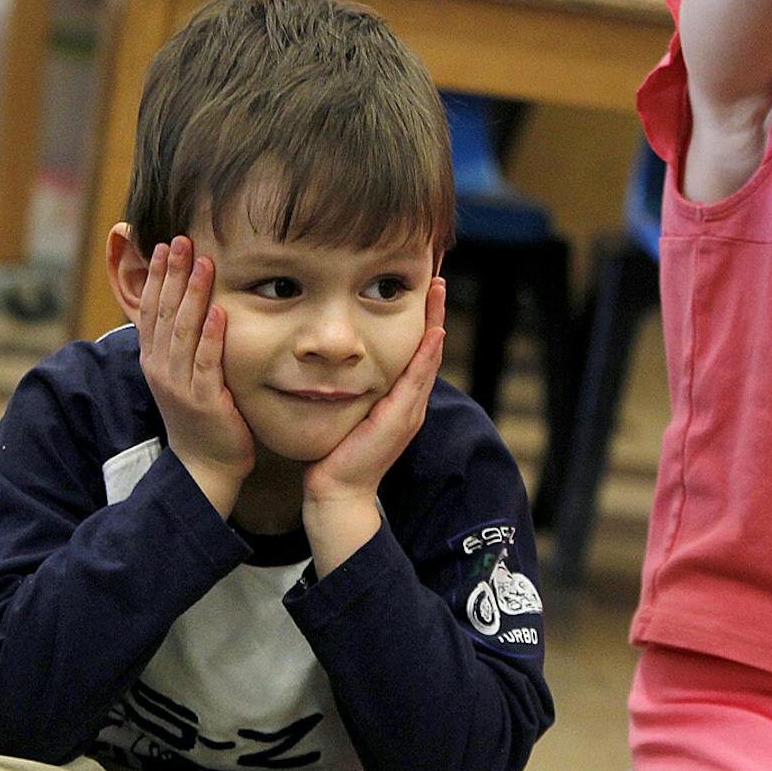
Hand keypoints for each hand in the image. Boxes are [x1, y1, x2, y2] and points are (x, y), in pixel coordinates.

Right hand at [137, 235, 254, 511]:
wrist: (204, 466)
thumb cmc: (199, 417)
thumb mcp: (180, 375)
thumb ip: (180, 343)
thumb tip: (186, 306)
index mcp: (153, 360)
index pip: (151, 309)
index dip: (157, 277)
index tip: (165, 245)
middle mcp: (160, 369)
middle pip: (164, 313)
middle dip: (172, 274)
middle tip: (181, 240)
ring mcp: (180, 386)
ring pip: (183, 332)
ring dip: (192, 295)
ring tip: (202, 263)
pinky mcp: (204, 401)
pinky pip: (207, 363)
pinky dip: (212, 336)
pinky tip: (219, 311)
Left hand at [302, 277, 446, 511]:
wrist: (336, 492)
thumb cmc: (335, 455)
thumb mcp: (346, 414)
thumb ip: (348, 391)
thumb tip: (333, 366)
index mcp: (398, 401)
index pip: (414, 352)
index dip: (421, 320)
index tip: (420, 290)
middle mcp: (409, 403)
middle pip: (428, 349)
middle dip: (433, 312)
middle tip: (437, 278)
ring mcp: (408, 412)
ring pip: (427, 358)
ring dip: (435, 322)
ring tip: (438, 291)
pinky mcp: (400, 419)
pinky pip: (416, 381)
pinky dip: (426, 355)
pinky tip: (433, 332)